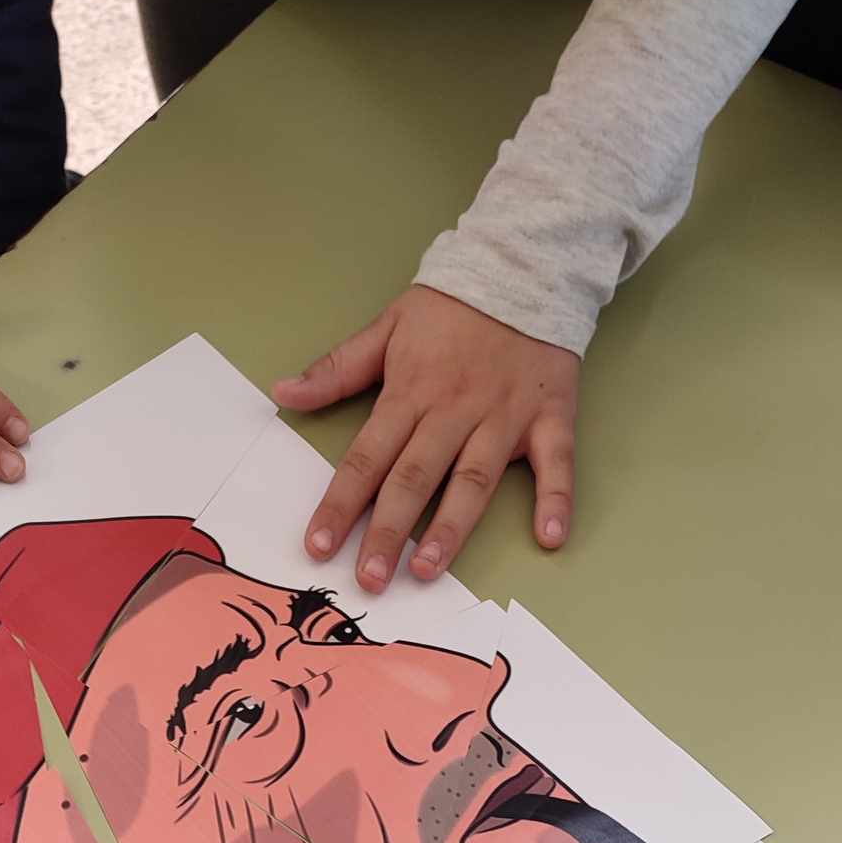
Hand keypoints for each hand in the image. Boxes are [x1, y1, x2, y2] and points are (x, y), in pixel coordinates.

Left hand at [271, 286, 580, 590]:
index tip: (318, 545)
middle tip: (368, 579)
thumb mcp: (387, 327)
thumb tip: (284, 391)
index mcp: (410, 393)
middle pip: (414, 478)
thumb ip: (336, 368)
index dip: (340, 504)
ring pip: (474, 478)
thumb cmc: (452, 307)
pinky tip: (550, 538)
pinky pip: (556, 463)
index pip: (366, 458)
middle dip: (388, 531)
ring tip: (428, 570)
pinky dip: (557, 499)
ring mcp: (504, 415)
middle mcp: (454, 409)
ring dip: (452, 527)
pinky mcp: (550, 416)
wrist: (527, 264)